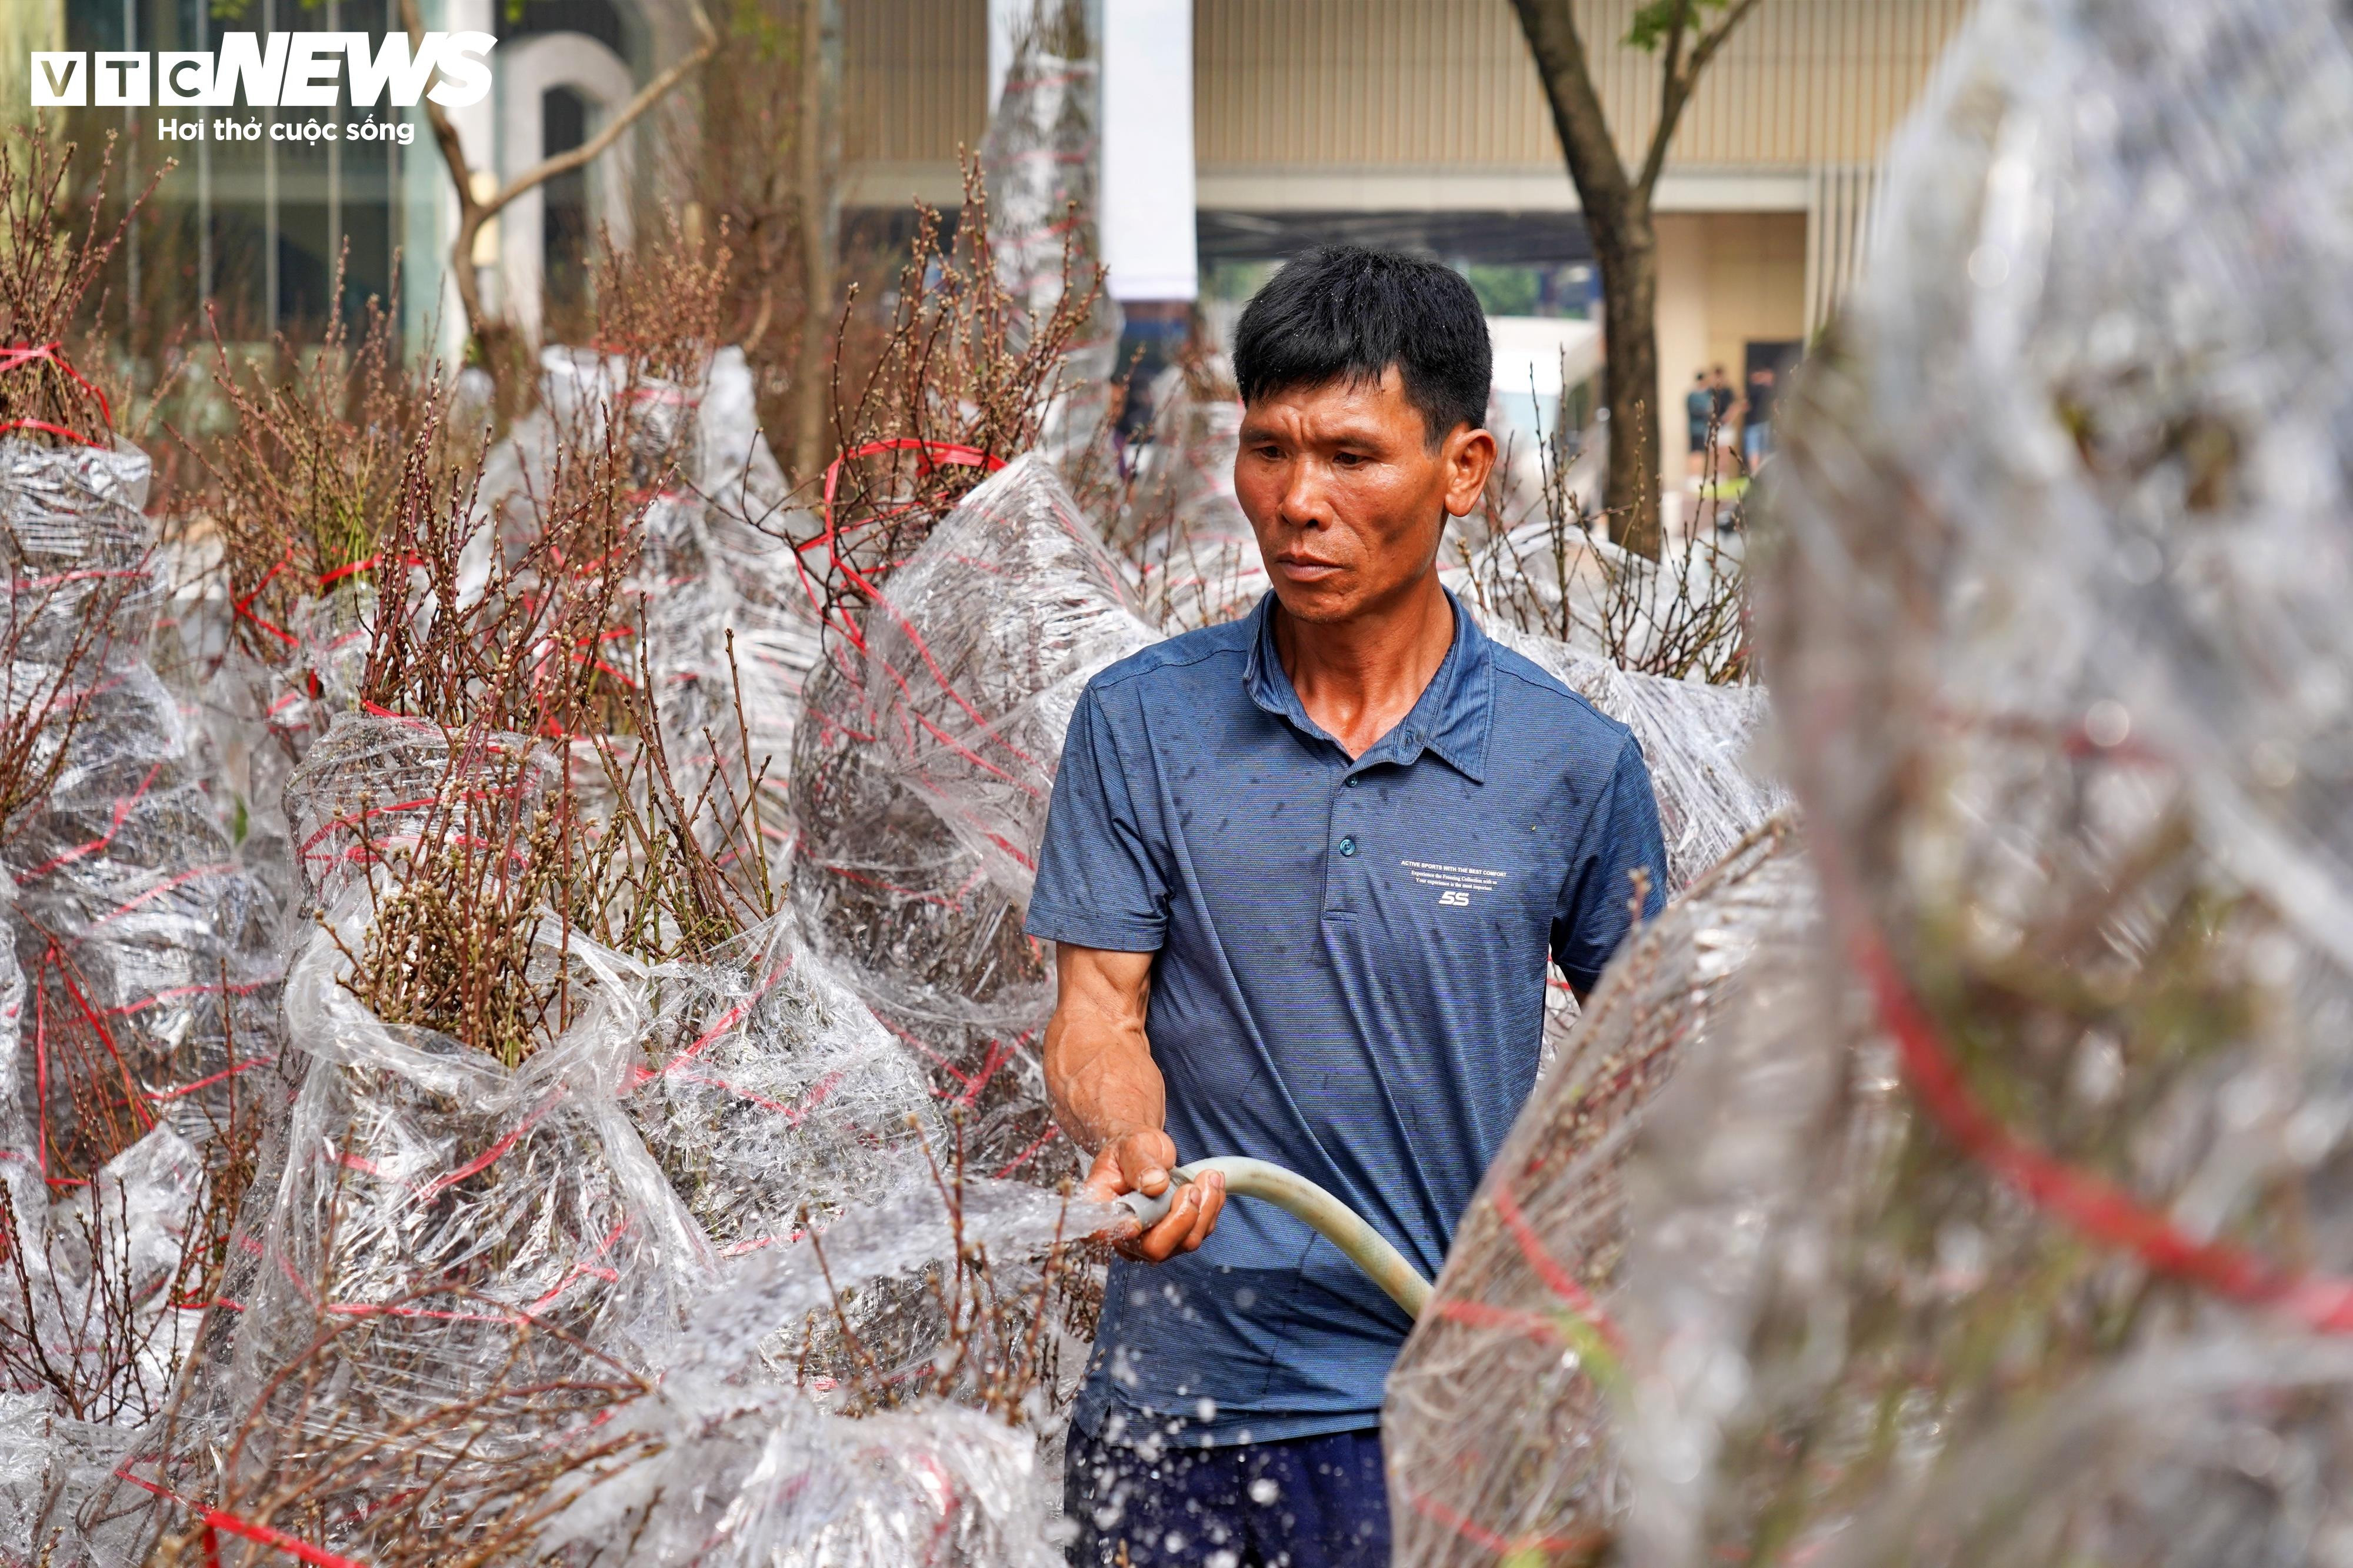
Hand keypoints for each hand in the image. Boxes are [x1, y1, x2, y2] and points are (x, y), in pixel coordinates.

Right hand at [1082, 1128, 1225, 1262]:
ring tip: (1209, 1177)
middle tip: (1191, 1188)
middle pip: (1155, 1249)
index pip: (1104, 1232)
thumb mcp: (1130, 1145)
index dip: (1121, 1232)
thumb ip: (1139, 1163)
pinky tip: (1211, 1185)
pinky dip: (1212, 1207)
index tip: (1136, 1223)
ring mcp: (1153, 1239)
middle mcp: (1126, 1234)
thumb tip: (1154, 1184)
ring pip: (1186, 1242)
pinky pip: (1201, 1231)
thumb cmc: (1130, 1149)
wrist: (1144, 1152)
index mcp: (1103, 1210)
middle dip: (1182, 1218)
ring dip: (1205, 1209)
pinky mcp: (1176, 1237)